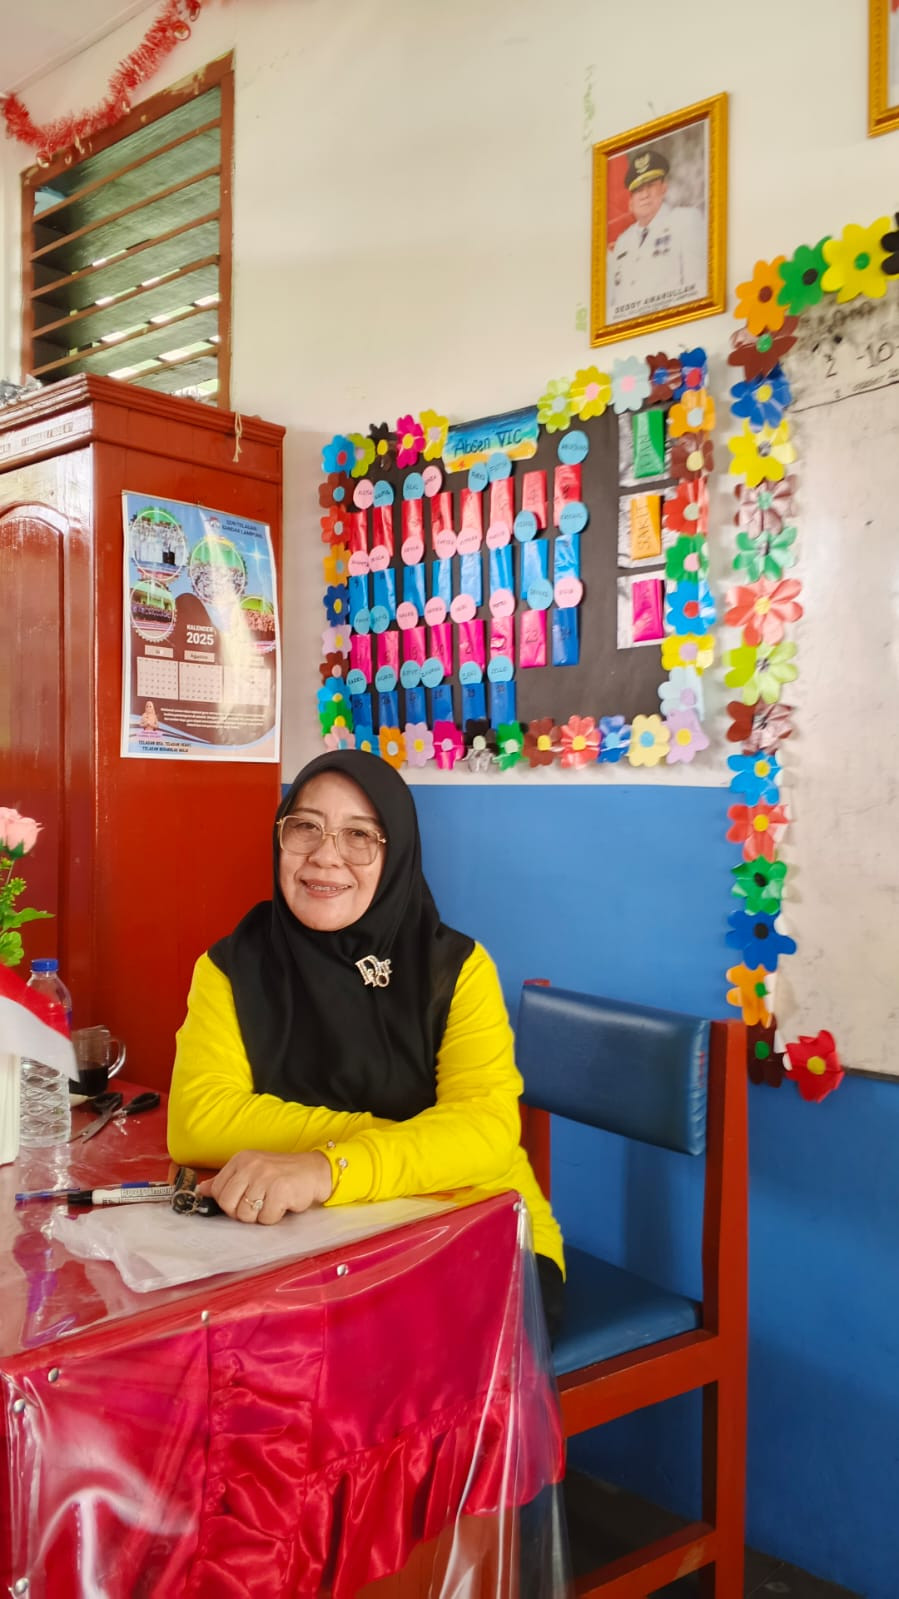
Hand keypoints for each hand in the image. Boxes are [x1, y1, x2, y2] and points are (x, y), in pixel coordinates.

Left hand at [196, 1149, 332, 1224]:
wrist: (315, 1170)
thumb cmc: (282, 1173)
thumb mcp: (252, 1170)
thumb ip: (227, 1181)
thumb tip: (201, 1190)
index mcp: (241, 1160)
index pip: (218, 1191)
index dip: (229, 1204)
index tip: (243, 1201)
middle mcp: (251, 1166)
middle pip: (228, 1205)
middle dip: (242, 1212)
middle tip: (258, 1205)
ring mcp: (266, 1177)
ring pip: (246, 1215)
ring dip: (260, 1216)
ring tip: (272, 1202)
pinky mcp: (281, 1190)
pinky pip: (266, 1218)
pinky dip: (275, 1217)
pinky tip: (283, 1204)